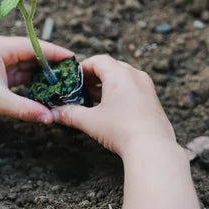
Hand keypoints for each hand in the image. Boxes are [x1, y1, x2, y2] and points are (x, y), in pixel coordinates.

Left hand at [0, 35, 72, 122]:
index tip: (74, 58)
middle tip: (71, 74)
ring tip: (61, 83)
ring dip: (41, 74)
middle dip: (51, 65)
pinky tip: (43, 90)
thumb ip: (25, 108)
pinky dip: (30, 82)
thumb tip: (49, 117)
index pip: (35, 46)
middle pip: (32, 54)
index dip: (55, 52)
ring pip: (26, 65)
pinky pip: (18, 74)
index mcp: (0, 47)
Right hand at [50, 55, 175, 154]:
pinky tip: (112, 109)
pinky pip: (134, 88)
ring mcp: (147, 87)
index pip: (98, 60)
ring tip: (95, 99)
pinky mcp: (153, 99)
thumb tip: (56, 113)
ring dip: (108, 85)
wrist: (152, 148)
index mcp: (119, 74)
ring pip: (124, 77)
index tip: (74, 78)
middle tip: (82, 89)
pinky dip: (121, 92)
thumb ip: (71, 114)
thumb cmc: (122, 130)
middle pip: (111, 67)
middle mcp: (135, 76)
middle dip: (95, 76)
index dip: (84, 68)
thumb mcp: (90, 121)